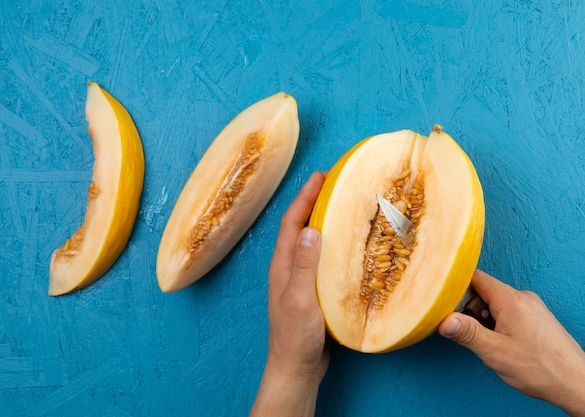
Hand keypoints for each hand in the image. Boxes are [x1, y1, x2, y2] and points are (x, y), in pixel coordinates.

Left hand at [249, 172, 328, 416]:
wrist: (296, 367)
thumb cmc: (294, 337)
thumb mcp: (299, 299)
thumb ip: (304, 266)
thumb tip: (310, 229)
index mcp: (282, 264)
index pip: (292, 222)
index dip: (305, 197)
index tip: (320, 175)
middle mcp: (290, 267)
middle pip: (302, 226)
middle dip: (316, 202)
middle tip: (337, 184)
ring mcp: (302, 279)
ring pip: (314, 242)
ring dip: (327, 222)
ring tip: (347, 207)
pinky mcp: (314, 291)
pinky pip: (325, 260)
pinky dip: (336, 247)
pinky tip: (352, 247)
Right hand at [439, 270, 584, 415]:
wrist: (576, 383)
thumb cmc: (541, 369)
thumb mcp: (495, 352)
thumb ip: (468, 333)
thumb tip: (444, 320)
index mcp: (511, 300)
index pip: (475, 278)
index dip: (456, 287)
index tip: (443, 300)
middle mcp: (523, 298)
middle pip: (484, 292)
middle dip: (471, 310)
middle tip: (470, 333)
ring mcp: (531, 307)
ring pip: (496, 304)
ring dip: (485, 320)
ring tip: (491, 343)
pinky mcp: (536, 318)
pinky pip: (509, 312)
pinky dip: (499, 325)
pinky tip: (504, 345)